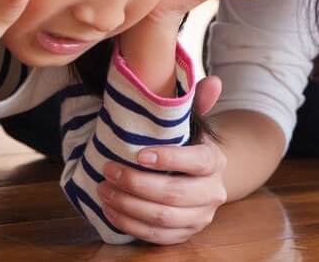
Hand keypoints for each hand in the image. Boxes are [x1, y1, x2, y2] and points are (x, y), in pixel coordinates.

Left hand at [98, 80, 227, 244]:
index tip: (138, 155)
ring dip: (128, 206)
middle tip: (107, 171)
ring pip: (162, 218)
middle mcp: (213, 193)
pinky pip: (156, 237)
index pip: (196, 162)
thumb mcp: (192, 122)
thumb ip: (198, 102)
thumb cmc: (187, 144)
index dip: (169, 159)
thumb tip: (213, 81)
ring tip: (103, 190)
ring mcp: (200, 218)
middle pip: (174, 194)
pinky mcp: (185, 235)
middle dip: (136, 184)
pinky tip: (110, 210)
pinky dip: (130, 225)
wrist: (198, 178)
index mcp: (215, 161)